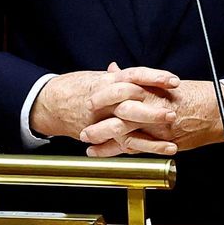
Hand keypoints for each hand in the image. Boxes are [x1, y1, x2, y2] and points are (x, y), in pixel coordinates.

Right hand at [30, 63, 180, 153]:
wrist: (49, 103)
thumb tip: (138, 73)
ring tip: (170, 140)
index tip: (174, 81)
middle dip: (152, 110)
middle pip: (130, 103)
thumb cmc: (75, 88)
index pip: (134, 76)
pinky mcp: (99, 135)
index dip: (154, 77)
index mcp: (107, 81)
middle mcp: (105, 100)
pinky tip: (159, 151)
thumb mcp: (98, 78)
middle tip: (172, 112)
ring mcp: (101, 119)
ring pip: (127, 127)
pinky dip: (141, 149)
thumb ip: (119, 76)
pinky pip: (121, 144)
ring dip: (150, 136)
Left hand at [81, 74, 223, 157]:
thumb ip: (136, 79)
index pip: (121, 91)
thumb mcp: (162, 81)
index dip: (103, 97)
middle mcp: (152, 107)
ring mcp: (157, 126)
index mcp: (151, 89)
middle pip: (119, 114)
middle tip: (84, 127)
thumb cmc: (192, 94)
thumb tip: (115, 70)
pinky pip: (138, 148)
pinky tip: (107, 154)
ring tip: (89, 143)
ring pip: (125, 133)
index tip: (89, 100)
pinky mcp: (164, 141)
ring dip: (105, 140)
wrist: (218, 110)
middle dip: (99, 122)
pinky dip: (120, 151)